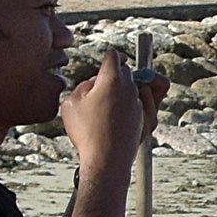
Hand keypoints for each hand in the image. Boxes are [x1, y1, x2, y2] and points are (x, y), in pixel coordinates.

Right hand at [61, 48, 154, 171]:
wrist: (106, 160)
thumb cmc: (86, 131)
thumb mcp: (71, 103)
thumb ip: (83, 86)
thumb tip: (94, 83)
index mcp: (112, 79)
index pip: (114, 56)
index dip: (108, 57)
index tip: (106, 62)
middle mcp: (130, 88)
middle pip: (125, 72)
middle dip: (113, 75)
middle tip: (99, 87)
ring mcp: (139, 104)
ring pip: (131, 90)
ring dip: (120, 93)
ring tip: (103, 107)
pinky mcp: (145, 119)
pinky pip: (136, 106)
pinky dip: (128, 108)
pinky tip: (114, 119)